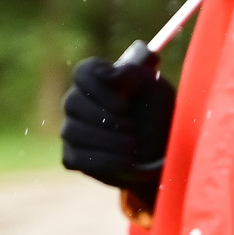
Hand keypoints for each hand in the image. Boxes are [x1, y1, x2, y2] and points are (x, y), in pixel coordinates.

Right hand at [61, 53, 175, 189]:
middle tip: (131, 128)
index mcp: (97, 78)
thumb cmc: (157, 113)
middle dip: (104, 118)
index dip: (99, 88)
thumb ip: (133, 75)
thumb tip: (104, 74)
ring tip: (132, 145)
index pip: (82, 73)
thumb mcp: (155, 90)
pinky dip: (104, 160)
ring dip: (106, 140)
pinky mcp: (73, 156)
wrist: (162, 150)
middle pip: (72, 102)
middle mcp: (78, 101)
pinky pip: (75, 158)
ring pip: (71, 131)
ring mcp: (72, 129)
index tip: (123, 104)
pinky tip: (126, 162)